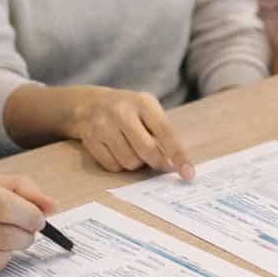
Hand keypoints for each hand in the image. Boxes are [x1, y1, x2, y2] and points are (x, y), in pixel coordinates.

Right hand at [72, 88, 193, 179]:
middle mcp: (122, 111)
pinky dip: (119, 164)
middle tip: (159, 162)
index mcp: (143, 102)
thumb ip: (162, 132)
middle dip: (157, 162)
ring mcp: (103, 125)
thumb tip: (175, 164)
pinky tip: (117, 150)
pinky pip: (113, 166)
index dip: (179, 155)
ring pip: (130, 162)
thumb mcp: (147, 109)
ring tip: (132, 148)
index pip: (166, 132)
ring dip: (136, 163)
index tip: (188, 174)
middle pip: (147, 151)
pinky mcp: (90, 139)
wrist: (89, 103)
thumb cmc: (128, 110)